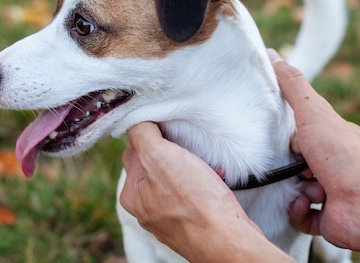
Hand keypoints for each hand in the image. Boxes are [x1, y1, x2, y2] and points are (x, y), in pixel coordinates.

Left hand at [120, 121, 294, 262]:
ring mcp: (170, 217)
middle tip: (188, 146)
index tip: (168, 130)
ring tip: (205, 165)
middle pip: (155, 164)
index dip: (151, 135)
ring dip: (192, 166)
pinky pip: (195, 193)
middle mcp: (147, 208)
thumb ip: (142, 134)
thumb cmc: (193, 201)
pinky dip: (205, 183)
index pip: (133, 150)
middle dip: (173, 151)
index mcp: (131, 194)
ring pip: (178, 178)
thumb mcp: (158, 155)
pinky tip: (215, 179)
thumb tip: (137, 118)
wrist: (228, 240)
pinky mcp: (194, 222)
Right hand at [270, 49, 359, 259]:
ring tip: (304, 186)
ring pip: (295, 189)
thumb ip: (291, 85)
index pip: (304, 133)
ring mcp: (331, 193)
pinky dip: (297, 209)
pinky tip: (304, 202)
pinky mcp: (326, 218)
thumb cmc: (342, 154)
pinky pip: (300, 215)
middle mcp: (335, 166)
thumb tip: (273, 55)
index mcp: (334, 139)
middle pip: (296, 163)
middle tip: (285, 164)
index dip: (290, 135)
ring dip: (293, 188)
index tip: (279, 137)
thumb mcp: (311, 111)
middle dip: (286, 165)